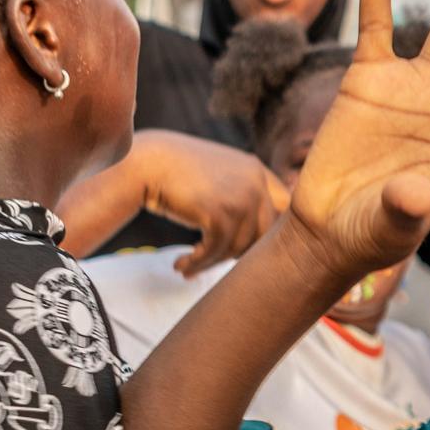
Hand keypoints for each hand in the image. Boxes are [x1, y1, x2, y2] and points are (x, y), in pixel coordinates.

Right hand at [54, 132, 284, 268]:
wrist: (145, 163)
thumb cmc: (177, 174)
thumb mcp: (219, 177)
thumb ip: (241, 196)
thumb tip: (257, 241)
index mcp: (257, 171)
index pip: (284, 209)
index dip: (270, 233)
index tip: (245, 249)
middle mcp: (255, 182)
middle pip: (265, 235)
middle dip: (239, 254)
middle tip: (213, 261)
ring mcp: (241, 197)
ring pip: (238, 248)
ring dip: (211, 262)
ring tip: (189, 265)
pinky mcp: (220, 213)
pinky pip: (216, 251)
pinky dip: (198, 263)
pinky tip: (181, 266)